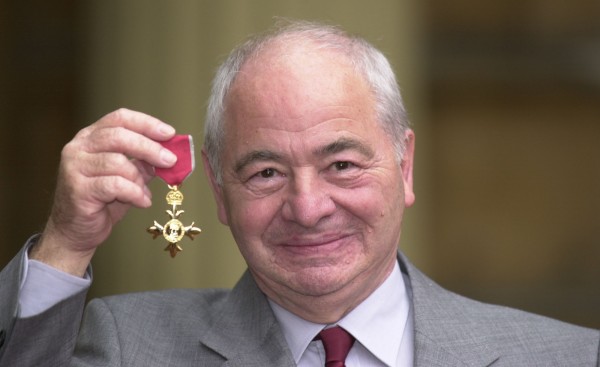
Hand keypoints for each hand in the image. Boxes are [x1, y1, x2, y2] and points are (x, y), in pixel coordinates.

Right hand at [30, 109, 176, 275]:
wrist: (76, 231)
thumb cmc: (102, 201)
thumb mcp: (128, 177)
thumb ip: (144, 163)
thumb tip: (171, 154)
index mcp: (91, 137)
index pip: (120, 118)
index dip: (146, 123)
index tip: (169, 133)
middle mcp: (79, 147)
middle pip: (119, 135)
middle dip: (149, 147)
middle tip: (170, 160)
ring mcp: (75, 167)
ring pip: (117, 162)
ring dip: (139, 178)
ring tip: (145, 193)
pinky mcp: (78, 189)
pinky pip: (115, 185)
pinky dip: (135, 193)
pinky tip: (142, 202)